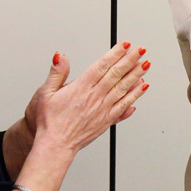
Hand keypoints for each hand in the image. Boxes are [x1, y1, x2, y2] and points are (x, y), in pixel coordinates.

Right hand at [34, 42, 149, 154]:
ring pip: (123, 88)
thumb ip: (56, 73)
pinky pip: (124, 105)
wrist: (55, 145)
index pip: (102, 66)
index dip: (115, 54)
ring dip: (136, 75)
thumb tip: (61, 57)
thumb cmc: (50, 122)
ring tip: (145, 64)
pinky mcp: (107, 120)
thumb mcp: (45, 93)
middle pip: (116, 74)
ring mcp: (103, 109)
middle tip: (141, 50)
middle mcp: (94, 97)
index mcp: (81, 88)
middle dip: (130, 60)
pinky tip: (142, 87)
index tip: (125, 45)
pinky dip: (135, 95)